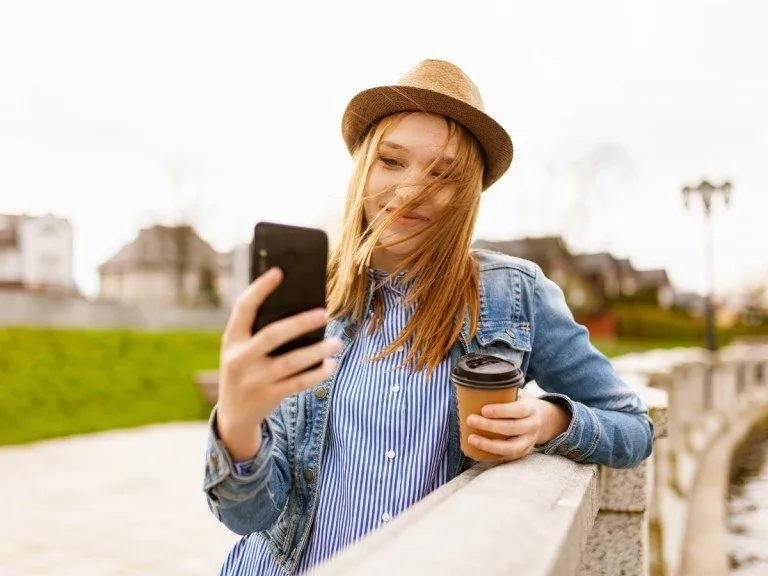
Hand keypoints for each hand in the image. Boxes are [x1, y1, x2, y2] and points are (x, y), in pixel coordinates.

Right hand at [216, 267, 342, 459]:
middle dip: (301, 323)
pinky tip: (331, 364)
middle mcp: (240, 359)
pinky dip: (317, 373)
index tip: (279, 271)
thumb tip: (299, 307)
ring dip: (318, 350)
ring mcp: (254, 380)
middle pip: (273, 335)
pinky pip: (298, 383)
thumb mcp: (241, 350)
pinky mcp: (268, 397)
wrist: (233, 414)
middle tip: (325, 313)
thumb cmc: (245, 370)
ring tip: (337, 342)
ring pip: (291, 362)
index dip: (260, 288)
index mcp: (232, 339)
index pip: (243, 308)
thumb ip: (259, 331)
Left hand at [466, 389, 571, 462]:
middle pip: (512, 428)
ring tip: (471, 439)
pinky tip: (476, 453)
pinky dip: (491, 457)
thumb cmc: (521, 404)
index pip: (518, 410)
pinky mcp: (523, 452)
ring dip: (489, 445)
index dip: (501, 411)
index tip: (483, 410)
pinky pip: (507, 458)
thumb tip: (473, 387)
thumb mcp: (518, 394)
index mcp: (531, 409)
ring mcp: (529, 442)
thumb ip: (502, 392)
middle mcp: (532, 426)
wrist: (543, 420)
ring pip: (511, 448)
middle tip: (470, 420)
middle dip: (489, 426)